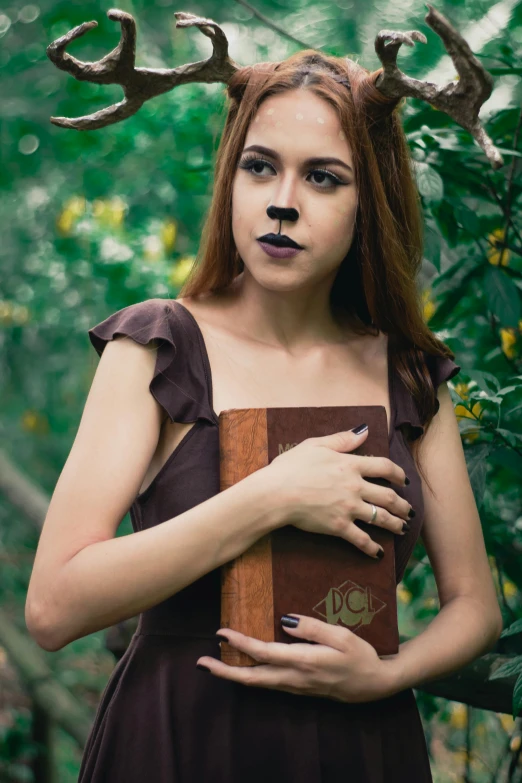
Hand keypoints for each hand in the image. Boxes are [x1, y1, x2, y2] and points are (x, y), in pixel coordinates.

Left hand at [196, 614, 396, 702]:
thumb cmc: (360, 655)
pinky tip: (243, 669)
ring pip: (258, 684)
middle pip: (252, 678)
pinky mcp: (300, 690)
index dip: (241, 644)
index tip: (221, 633)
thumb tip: (285, 621)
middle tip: (201, 662)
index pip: (264, 653)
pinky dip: (250, 677)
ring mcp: (296, 687)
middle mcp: (296, 678)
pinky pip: (268, 685)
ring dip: (234, 675)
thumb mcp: (341, 635)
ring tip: (213, 664)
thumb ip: (313, 628)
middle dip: (225, 671)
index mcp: (304, 662)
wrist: (376, 685)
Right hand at [264, 425, 413, 559]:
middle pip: (388, 496)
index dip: (398, 474)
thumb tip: (364, 431)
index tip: (404, 481)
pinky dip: (372, 547)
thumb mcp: (316, 445)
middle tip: (409, 510)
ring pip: (380, 517)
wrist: (276, 493)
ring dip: (395, 524)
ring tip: (403, 529)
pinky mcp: (338, 527)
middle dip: (402, 504)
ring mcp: (348, 508)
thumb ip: (342, 439)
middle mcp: (354, 486)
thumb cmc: (291, 467)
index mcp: (350, 465)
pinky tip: (379, 553)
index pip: (384, 467)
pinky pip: (361, 539)